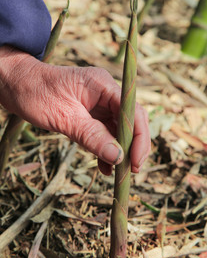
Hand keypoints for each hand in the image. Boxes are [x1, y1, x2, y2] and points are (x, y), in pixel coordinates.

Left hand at [0, 46, 150, 174]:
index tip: (136, 161)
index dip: (139, 137)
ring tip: (119, 172)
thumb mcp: (64, 117)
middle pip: (131, 120)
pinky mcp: (92, 113)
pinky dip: (107, 149)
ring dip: (121, 150)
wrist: (16, 85)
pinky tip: (105, 166)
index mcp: (102, 84)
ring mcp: (100, 103)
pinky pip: (106, 132)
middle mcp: (106, 92)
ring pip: (120, 129)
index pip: (132, 111)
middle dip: (134, 146)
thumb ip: (92, 136)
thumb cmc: (35, 93)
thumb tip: (118, 156)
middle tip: (132, 169)